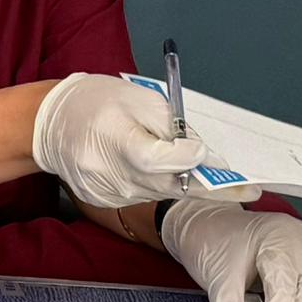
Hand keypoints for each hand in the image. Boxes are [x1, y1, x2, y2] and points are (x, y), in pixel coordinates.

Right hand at [31, 74, 217, 206]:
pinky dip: (159, 183)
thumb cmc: (96, 102)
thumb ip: (173, 127)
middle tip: (251, 189)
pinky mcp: (107, 202)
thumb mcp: (139, 99)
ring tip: (199, 167)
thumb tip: (204, 155)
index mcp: (117, 140)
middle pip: (172, 187)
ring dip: (185, 182)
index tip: (206, 153)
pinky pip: (146, 195)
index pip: (158, 160)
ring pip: (163, 193)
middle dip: (211, 186)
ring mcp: (109, 193)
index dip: (188, 158)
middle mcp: (112, 174)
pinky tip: (155, 168)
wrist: (50, 125)